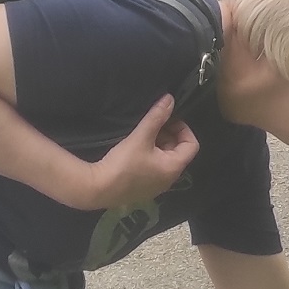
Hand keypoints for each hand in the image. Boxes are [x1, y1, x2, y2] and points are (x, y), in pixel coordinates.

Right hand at [80, 95, 198, 209]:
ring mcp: (156, 186)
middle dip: (169, 135)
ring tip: (144, 134)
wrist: (97, 189)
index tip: (169, 119)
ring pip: (165, 159)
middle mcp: (169, 179)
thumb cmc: (123, 163)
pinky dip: (150, 156)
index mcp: (174, 168)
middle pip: (178, 152)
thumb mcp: (141, 137)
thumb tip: (170, 99)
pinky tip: (135, 148)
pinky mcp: (143, 189)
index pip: (192, 145)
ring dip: (158, 145)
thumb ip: (156, 117)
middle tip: (155, 124)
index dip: (183, 129)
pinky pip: (154, 168)